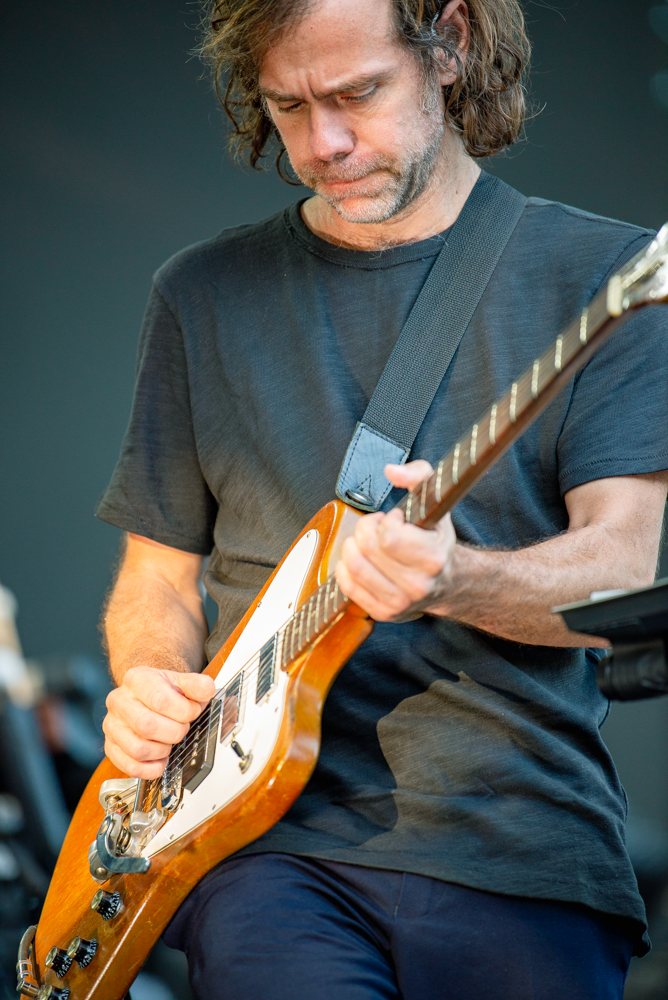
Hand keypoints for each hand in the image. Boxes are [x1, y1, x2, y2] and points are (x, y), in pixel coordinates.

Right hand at [103, 666, 215, 778]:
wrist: (146, 696)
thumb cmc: (163, 691)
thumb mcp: (181, 681)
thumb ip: (197, 684)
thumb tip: (207, 688)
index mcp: (136, 680)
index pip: (159, 699)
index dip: (183, 711)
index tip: (192, 712)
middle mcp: (119, 701)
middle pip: (146, 725)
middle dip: (174, 732)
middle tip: (182, 728)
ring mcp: (112, 726)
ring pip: (137, 749)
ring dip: (162, 750)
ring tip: (169, 741)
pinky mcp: (111, 747)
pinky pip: (130, 766)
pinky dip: (151, 768)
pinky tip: (161, 759)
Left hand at [335, 460, 456, 621]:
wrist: (447, 582)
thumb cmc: (435, 540)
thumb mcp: (435, 503)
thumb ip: (418, 475)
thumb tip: (391, 470)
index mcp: (433, 558)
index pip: (388, 536)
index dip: (386, 521)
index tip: (395, 520)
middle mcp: (418, 584)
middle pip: (367, 548)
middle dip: (366, 529)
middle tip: (378, 529)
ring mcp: (399, 602)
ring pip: (354, 567)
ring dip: (353, 547)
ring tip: (368, 543)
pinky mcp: (383, 613)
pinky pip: (348, 586)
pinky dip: (345, 568)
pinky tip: (359, 559)